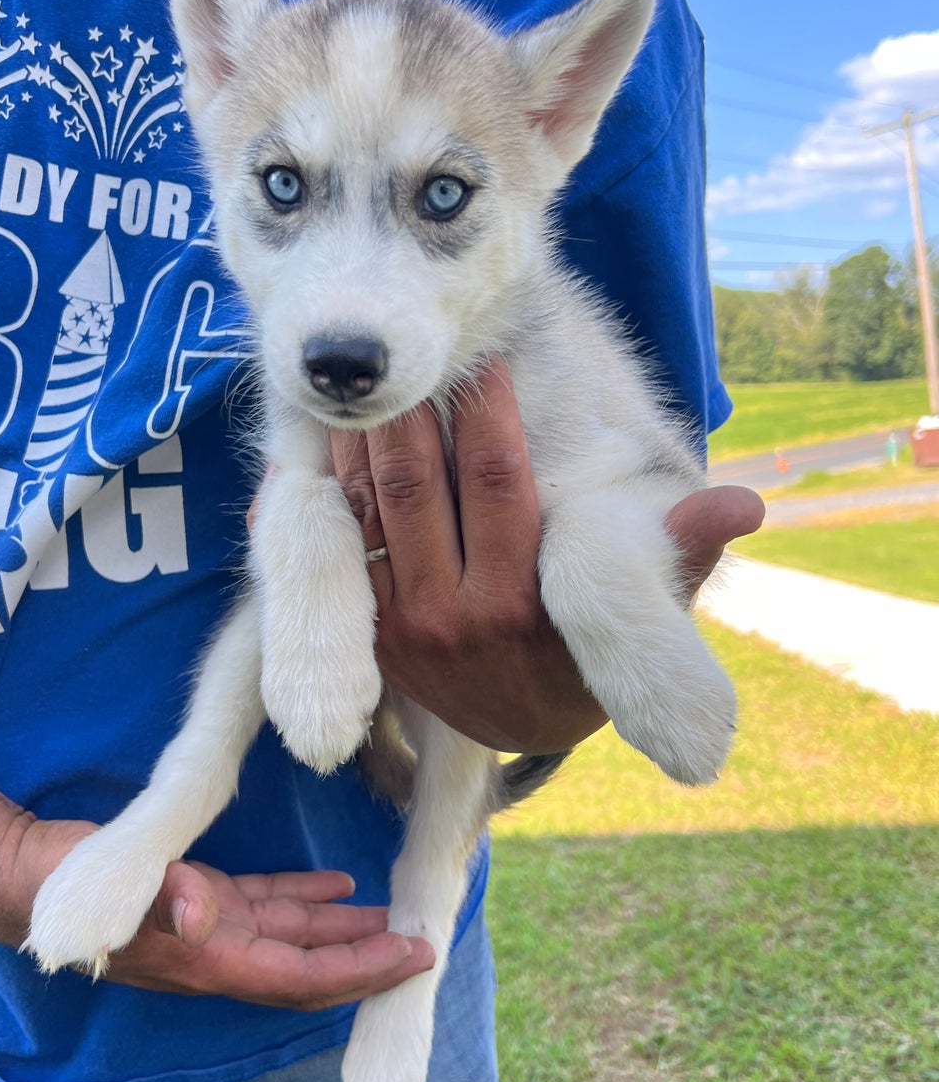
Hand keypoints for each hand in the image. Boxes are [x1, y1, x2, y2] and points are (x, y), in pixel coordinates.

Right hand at [8, 818, 432, 1006]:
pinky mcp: (199, 897)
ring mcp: (209, 926)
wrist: (17, 874)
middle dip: (367, 956)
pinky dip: (304, 895)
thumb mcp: (112, 888)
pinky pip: (266, 903)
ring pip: (294, 934)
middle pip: (309, 964)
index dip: (361, 972)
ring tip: (394, 914)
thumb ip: (160, 901)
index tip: (414, 956)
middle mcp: (216, 951)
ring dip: (343, 927)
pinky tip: (336, 882)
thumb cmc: (65, 883)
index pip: (302, 977)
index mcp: (206, 958)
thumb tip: (202, 915)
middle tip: (425, 940)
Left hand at [329, 359, 763, 752]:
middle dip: (412, 414)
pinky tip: (337, 440)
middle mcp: (454, 616)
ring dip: (363, 442)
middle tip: (411, 354)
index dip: (485, 414)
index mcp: (522, 602)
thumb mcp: (642, 611)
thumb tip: (745, 505)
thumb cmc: (588, 649)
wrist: (525, 727)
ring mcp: (402, 628)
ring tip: (369, 384)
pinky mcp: (371, 634)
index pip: (495, 484)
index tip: (485, 360)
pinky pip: (341, 549)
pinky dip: (335, 491)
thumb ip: (685, 551)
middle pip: (416, 490)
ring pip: (369, 512)